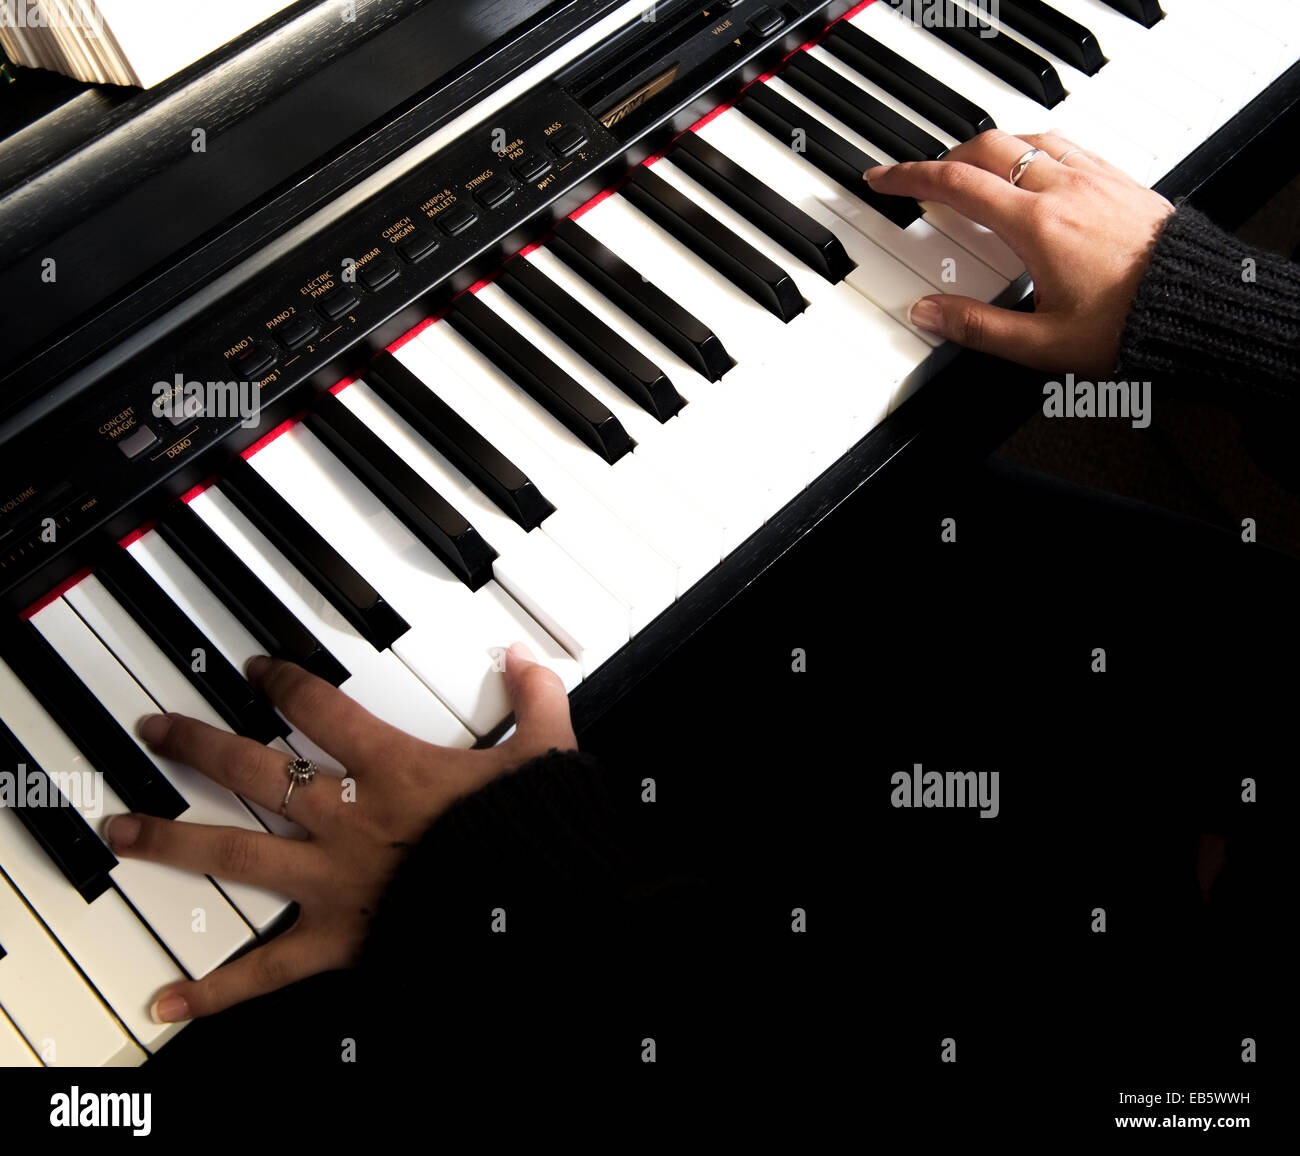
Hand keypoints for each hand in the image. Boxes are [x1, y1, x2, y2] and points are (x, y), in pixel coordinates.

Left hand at [103, 642, 575, 1022]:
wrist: (531, 911)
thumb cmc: (532, 833)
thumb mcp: (546, 753)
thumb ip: (535, 698)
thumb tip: (524, 658)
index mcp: (394, 770)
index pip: (319, 710)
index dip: (281, 682)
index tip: (254, 672)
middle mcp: (348, 819)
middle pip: (255, 772)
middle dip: (197, 747)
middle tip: (152, 730)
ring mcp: (333, 880)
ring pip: (237, 854)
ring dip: (173, 840)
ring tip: (121, 831)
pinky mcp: (336, 939)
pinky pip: (268, 967)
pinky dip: (218, 988)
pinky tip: (170, 999)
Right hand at [866, 129, 1174, 375]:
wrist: (1200, 308)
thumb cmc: (1131, 327)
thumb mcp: (1041, 344)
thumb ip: (976, 327)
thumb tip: (927, 312)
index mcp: (1036, 226)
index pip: (956, 186)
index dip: (911, 179)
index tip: (885, 180)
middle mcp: (1064, 190)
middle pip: (987, 148)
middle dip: (944, 159)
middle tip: (923, 179)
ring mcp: (1095, 179)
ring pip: (1027, 138)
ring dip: (989, 148)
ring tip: (971, 168)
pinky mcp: (1120, 180)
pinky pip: (1066, 145)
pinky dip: (1032, 148)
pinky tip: (1032, 168)